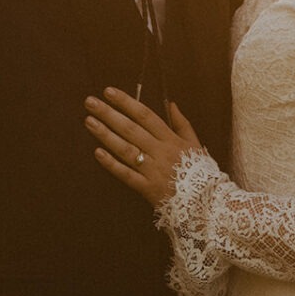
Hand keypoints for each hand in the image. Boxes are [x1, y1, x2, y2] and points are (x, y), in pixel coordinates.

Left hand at [85, 88, 203, 205]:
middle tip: (90, 102)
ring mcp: (152, 170)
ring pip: (126, 149)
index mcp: (171, 139)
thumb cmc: (199, 171)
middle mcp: (160, 152)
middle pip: (131, 129)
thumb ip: (182, 123)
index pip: (145, 115)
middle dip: (109, 114)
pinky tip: (97, 153)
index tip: (109, 92)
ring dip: (106, 135)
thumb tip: (171, 104)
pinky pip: (127, 175)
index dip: (126, 102)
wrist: (205, 203)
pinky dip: (112, 164)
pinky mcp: (147, 188)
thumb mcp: (195, 144)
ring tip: (89, 121)